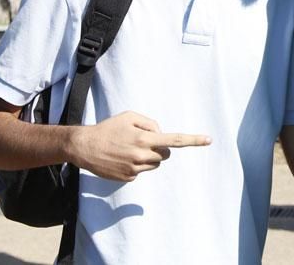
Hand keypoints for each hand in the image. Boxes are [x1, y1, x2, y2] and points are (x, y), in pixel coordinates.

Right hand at [70, 111, 209, 181]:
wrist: (84, 146)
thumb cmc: (109, 128)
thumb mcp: (129, 116)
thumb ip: (150, 123)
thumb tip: (160, 134)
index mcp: (144, 138)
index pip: (174, 140)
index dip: (193, 140)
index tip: (208, 139)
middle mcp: (142, 155)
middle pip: (165, 154)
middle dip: (160, 148)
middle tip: (143, 141)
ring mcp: (135, 168)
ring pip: (154, 163)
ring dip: (148, 156)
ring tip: (129, 149)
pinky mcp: (128, 178)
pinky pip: (141, 171)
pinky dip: (136, 164)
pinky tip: (121, 158)